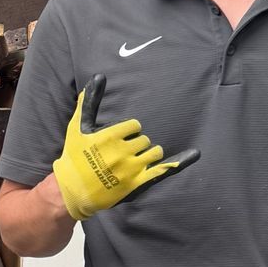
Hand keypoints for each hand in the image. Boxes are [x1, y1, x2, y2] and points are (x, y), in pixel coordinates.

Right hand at [51, 75, 197, 221]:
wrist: (72, 190)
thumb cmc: (74, 156)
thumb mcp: (78, 127)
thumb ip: (89, 101)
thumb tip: (99, 76)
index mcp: (108, 137)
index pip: (134, 126)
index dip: (128, 131)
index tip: (117, 140)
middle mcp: (121, 153)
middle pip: (144, 139)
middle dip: (135, 144)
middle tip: (119, 154)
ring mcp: (131, 170)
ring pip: (154, 151)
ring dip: (147, 153)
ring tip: (131, 161)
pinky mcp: (138, 184)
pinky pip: (164, 169)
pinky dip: (180, 161)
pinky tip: (194, 153)